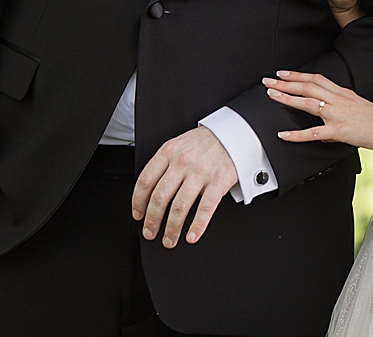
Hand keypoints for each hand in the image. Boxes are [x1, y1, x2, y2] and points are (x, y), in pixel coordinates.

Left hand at [132, 127, 236, 247]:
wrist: (234, 133)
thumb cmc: (204, 142)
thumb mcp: (178, 145)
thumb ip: (164, 164)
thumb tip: (148, 193)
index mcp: (168, 152)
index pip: (145, 181)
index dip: (138, 202)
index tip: (138, 215)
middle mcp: (182, 162)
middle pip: (160, 198)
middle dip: (152, 221)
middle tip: (150, 233)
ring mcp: (201, 172)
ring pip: (179, 207)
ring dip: (172, 228)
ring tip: (169, 240)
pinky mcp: (219, 181)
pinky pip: (205, 208)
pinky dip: (197, 226)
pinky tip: (191, 236)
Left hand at [264, 71, 372, 150]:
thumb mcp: (358, 110)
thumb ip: (339, 116)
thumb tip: (323, 131)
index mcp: (343, 93)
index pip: (316, 78)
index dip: (298, 75)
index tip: (284, 73)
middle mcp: (338, 100)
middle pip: (308, 85)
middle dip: (286, 82)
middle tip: (268, 80)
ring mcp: (337, 114)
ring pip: (307, 102)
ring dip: (287, 98)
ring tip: (271, 95)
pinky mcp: (339, 130)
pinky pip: (313, 133)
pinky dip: (296, 135)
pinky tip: (283, 135)